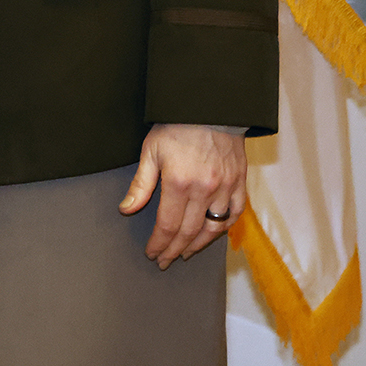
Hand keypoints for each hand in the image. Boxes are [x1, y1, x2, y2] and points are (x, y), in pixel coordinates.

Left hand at [119, 123, 244, 267]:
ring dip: (198, 245)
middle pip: (189, 232)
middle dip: (174, 250)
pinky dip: (224, 227)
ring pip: (213, 228)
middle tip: (165, 260)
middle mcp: (204, 189)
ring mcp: (225, 186)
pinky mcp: (239, 180)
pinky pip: (235, 212)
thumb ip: (141, 184)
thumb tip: (126, 210)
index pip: (167, 226)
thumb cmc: (178, 124)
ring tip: (186, 252)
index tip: (152, 253)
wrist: (211, 104)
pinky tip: (213, 233)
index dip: (159, 244)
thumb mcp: (152, 150)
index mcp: (179, 182)